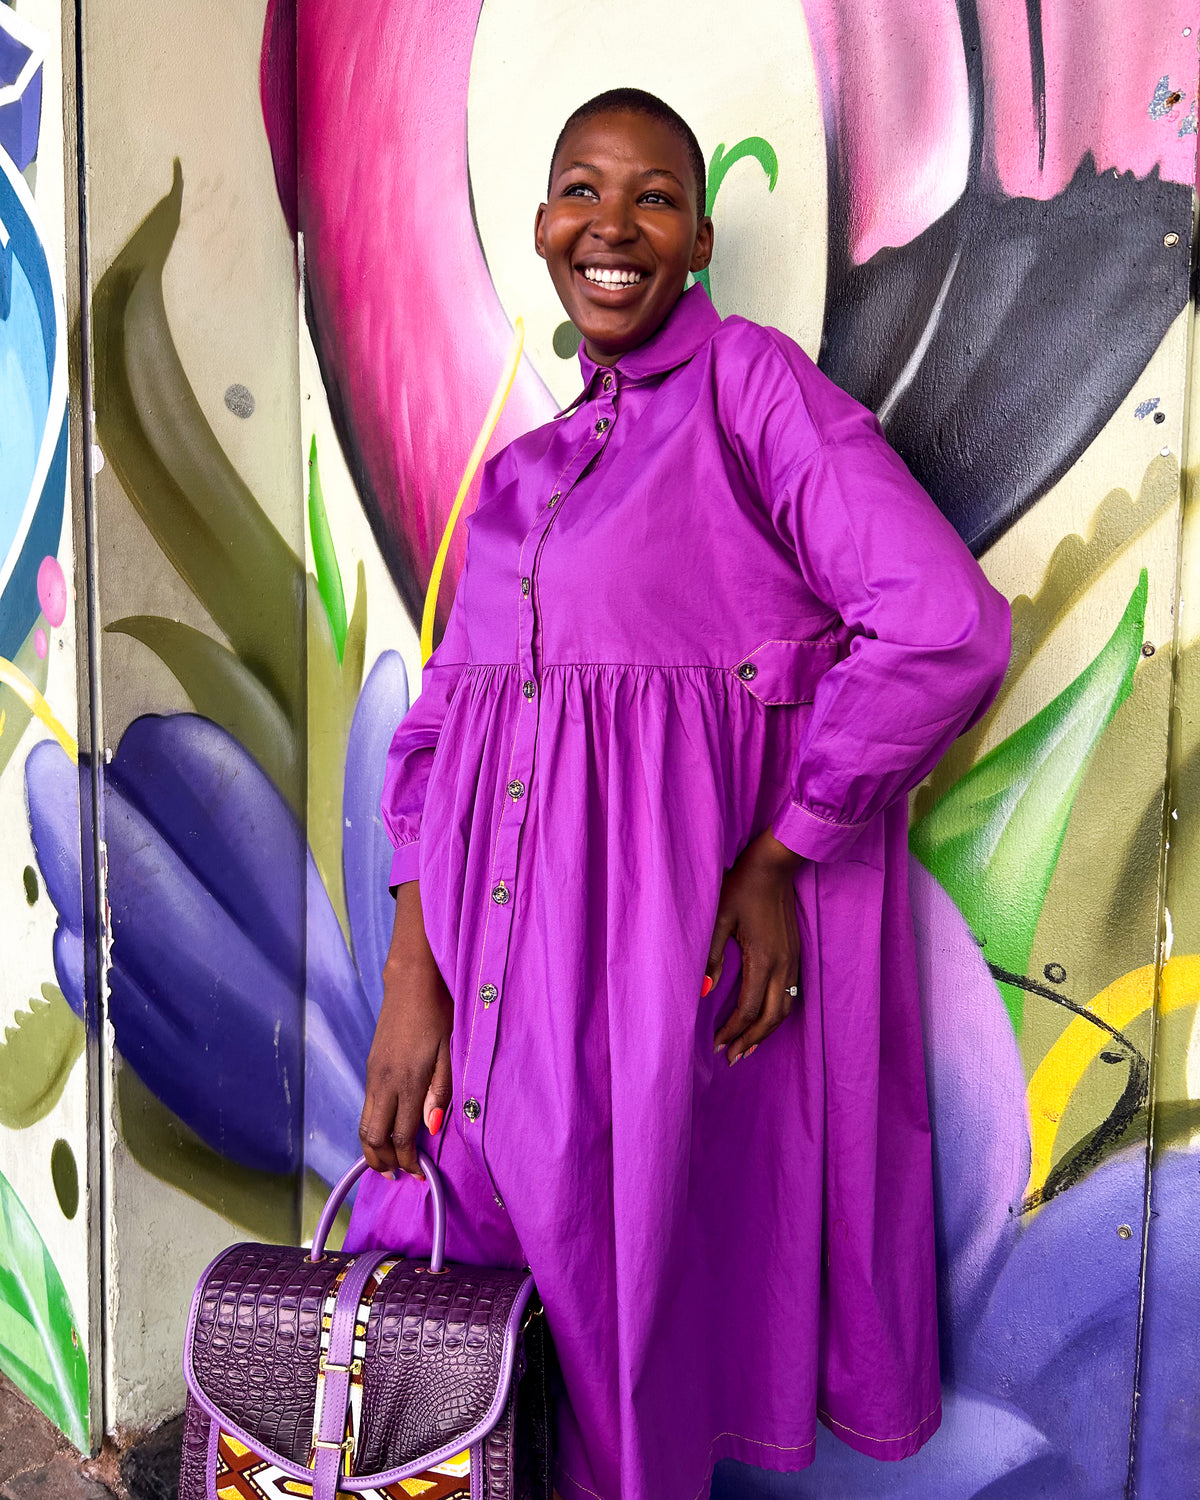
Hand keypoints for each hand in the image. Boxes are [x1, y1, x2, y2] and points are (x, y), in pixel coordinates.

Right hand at [358, 881, 452, 1178]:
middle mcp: (384, 1080)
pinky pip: (368, 1105)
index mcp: (407, 1080)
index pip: (401, 1136)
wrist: (412, 979)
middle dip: (382, 1162)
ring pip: (365, 1122)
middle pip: (372, 1136)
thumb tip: (430, 1129)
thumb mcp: (450, 1050)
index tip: (420, 1178)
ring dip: (374, 1146)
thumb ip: (440, 1091)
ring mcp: (374, 1072)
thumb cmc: (440, 1012)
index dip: (409, 1162)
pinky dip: (374, 1125)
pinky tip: (388, 1130)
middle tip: (396, 1178)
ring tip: (389, 1163)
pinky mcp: (372, 1064)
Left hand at [705, 828, 802, 1063]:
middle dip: (752, 1039)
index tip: (716, 1046)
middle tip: (733, 1057)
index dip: (732, 1030)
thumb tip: (703, 992)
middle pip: (772, 1016)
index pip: (748, 1008)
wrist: (773, 865)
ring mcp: (793, 959)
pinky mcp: (795, 953)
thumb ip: (711, 957)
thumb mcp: (718, 918)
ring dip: (768, 1030)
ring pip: (786, 1008)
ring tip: (748, 1046)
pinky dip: (779, 1013)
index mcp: (763, 959)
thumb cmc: (741, 887)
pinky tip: (767, 1018)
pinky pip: (791, 993)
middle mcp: (782, 965)